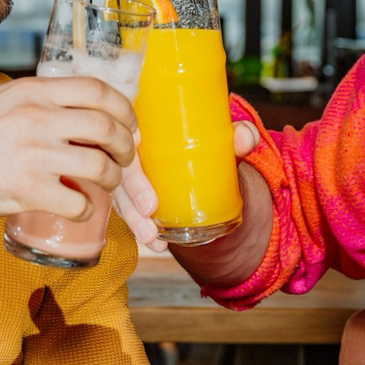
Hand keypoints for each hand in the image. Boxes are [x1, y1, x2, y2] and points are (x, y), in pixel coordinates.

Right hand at [0, 77, 136, 221]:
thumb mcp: (5, 99)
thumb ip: (44, 99)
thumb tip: (86, 107)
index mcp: (34, 91)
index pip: (97, 89)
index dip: (124, 109)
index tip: (129, 125)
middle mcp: (37, 117)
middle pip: (106, 127)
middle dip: (125, 146)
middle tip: (124, 158)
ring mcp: (34, 154)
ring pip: (100, 165)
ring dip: (112, 179)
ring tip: (105, 183)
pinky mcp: (27, 189)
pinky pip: (79, 201)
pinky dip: (87, 208)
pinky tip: (80, 207)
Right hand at [112, 121, 260, 251]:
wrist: (209, 162)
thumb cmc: (208, 142)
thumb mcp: (221, 138)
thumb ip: (236, 135)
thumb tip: (246, 138)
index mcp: (144, 119)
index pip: (124, 125)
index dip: (124, 138)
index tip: (137, 150)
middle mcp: (130, 143)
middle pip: (119, 163)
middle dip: (130, 188)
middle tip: (149, 208)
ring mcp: (127, 170)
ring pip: (119, 191)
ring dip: (132, 216)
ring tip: (151, 236)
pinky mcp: (131, 193)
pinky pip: (128, 209)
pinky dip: (140, 228)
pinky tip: (156, 244)